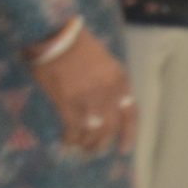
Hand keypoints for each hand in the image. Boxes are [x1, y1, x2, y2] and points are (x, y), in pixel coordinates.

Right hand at [32, 32, 135, 154]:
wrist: (57, 37)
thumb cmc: (79, 46)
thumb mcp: (106, 62)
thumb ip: (110, 83)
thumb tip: (107, 107)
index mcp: (120, 80)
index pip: (130, 113)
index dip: (128, 134)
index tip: (124, 149)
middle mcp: (108, 92)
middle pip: (111, 127)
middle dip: (103, 143)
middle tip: (94, 151)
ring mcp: (88, 98)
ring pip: (92, 131)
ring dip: (86, 143)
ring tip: (80, 147)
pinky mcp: (67, 102)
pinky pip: (72, 128)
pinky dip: (70, 138)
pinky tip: (66, 141)